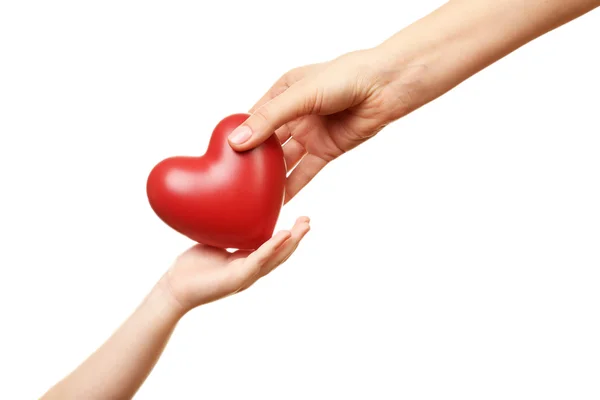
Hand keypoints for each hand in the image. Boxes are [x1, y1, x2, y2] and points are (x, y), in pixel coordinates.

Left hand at [162, 216, 310, 311]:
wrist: (174, 289)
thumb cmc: (192, 267)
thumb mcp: (215, 243)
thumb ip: (228, 231)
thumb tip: (231, 207)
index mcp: (247, 262)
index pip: (274, 248)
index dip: (289, 235)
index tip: (300, 218)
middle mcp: (251, 270)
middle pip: (281, 254)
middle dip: (297, 237)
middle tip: (309, 221)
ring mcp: (246, 276)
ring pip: (275, 258)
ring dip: (292, 242)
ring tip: (304, 227)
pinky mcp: (237, 279)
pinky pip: (258, 260)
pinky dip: (272, 247)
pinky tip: (283, 235)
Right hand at [226, 48, 420, 202]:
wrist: (385, 87)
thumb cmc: (345, 77)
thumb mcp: (300, 95)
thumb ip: (269, 119)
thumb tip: (237, 141)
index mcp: (283, 92)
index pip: (254, 117)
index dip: (239, 134)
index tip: (221, 154)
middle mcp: (295, 114)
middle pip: (267, 141)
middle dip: (253, 159)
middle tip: (233, 179)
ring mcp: (310, 133)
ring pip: (285, 159)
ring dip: (271, 176)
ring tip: (252, 194)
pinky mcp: (327, 150)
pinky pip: (305, 171)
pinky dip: (293, 185)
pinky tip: (278, 200)